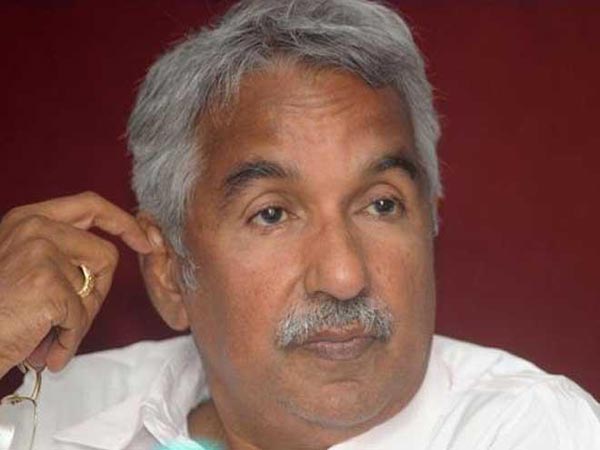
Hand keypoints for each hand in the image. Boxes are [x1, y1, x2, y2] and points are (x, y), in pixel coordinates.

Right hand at [0, 192, 151, 378]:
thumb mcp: (22, 262)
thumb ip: (60, 252)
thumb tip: (105, 266)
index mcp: (30, 218)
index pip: (91, 205)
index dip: (123, 222)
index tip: (144, 240)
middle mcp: (36, 228)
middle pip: (105, 254)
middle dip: (99, 289)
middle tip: (76, 315)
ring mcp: (42, 253)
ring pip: (95, 289)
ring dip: (79, 319)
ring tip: (49, 334)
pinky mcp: (48, 283)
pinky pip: (80, 316)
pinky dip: (67, 339)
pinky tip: (44, 349)